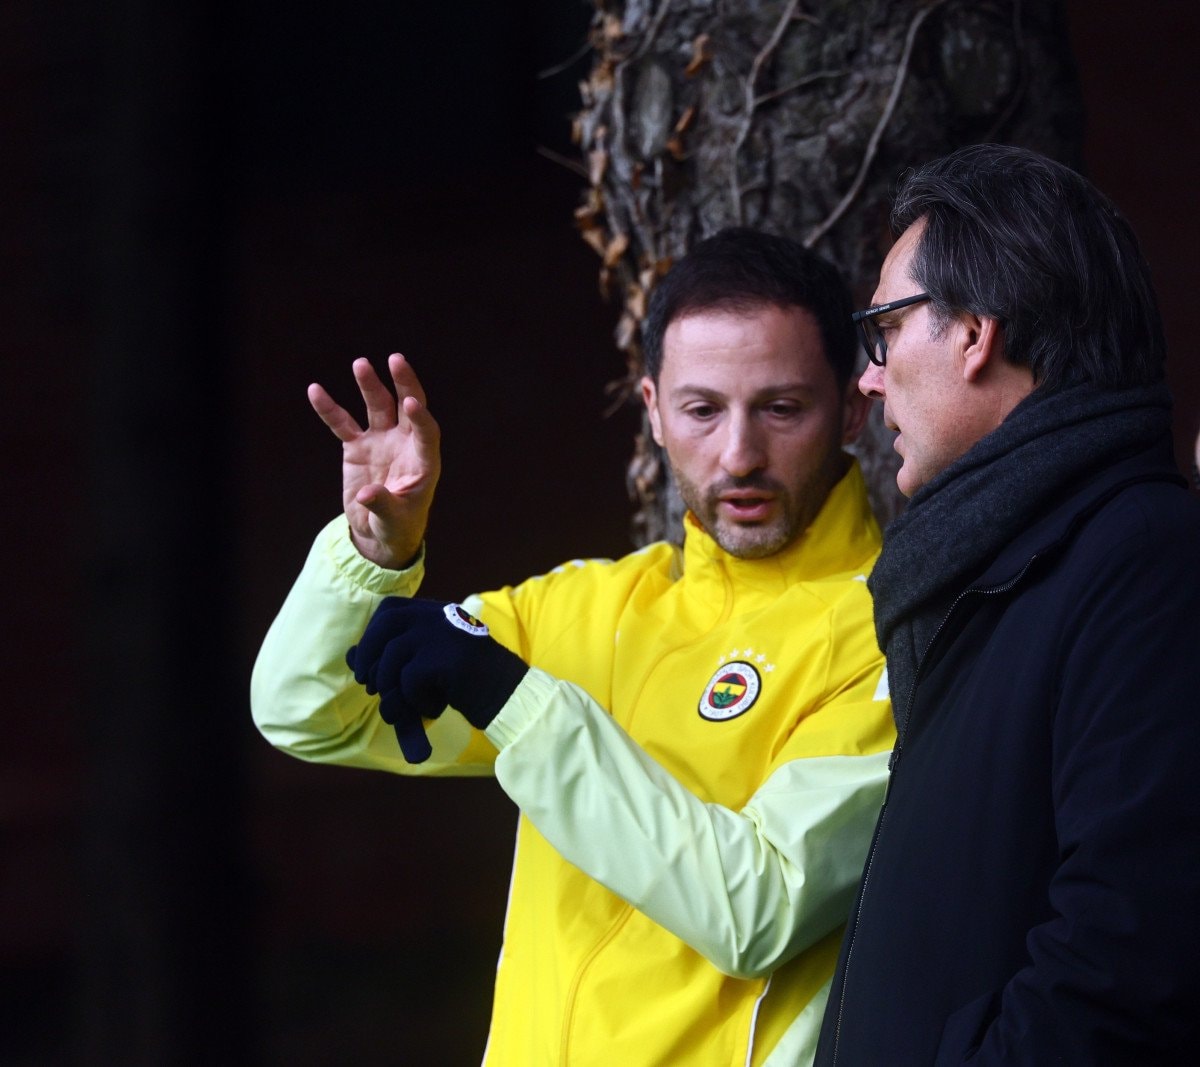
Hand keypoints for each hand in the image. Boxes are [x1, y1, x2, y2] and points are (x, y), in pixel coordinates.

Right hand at [308, 354, 440, 567]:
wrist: (378, 533)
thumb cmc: (397, 527)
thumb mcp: (393, 521)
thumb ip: (384, 505)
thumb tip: (368, 494)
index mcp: (424, 462)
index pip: (427, 433)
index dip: (421, 418)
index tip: (410, 403)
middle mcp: (405, 445)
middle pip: (406, 408)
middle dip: (403, 383)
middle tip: (395, 360)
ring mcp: (382, 442)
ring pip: (377, 407)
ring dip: (370, 386)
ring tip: (360, 364)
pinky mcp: (358, 447)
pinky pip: (343, 424)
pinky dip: (330, 409)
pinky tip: (315, 391)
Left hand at [347, 598, 528, 763]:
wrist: (510, 696)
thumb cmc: (469, 683)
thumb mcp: (429, 665)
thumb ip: (394, 658)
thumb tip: (350, 657)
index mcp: (438, 614)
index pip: (390, 610)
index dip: (371, 635)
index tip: (367, 663)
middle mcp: (440, 617)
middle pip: (385, 625)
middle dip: (368, 656)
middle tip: (369, 685)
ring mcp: (443, 634)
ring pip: (392, 658)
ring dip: (390, 688)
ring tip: (402, 706)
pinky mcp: (446, 658)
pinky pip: (409, 681)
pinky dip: (415, 701)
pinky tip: (434, 707)